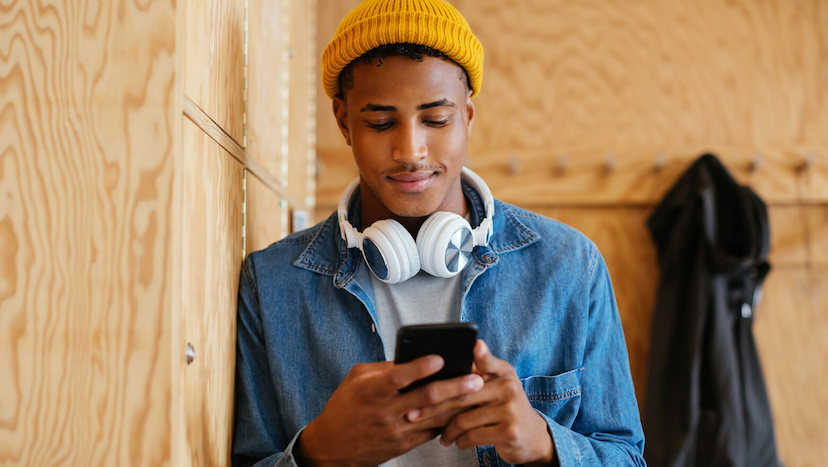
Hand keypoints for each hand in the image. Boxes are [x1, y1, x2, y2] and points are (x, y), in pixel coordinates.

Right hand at [295, 356, 483, 466]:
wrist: (332, 446)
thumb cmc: (345, 405)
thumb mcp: (357, 378)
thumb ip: (385, 368)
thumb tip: (414, 358)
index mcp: (371, 390)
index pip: (399, 376)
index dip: (420, 367)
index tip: (440, 357)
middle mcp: (385, 411)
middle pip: (426, 397)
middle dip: (455, 386)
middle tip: (476, 378)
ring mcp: (395, 430)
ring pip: (434, 416)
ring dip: (458, 403)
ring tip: (477, 391)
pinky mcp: (403, 445)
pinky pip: (431, 430)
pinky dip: (447, 418)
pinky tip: (461, 408)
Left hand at [437, 341, 554, 464]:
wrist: (531, 435)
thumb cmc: (504, 405)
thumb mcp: (497, 384)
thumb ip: (478, 373)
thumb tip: (443, 365)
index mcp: (504, 372)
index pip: (489, 361)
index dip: (482, 354)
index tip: (475, 344)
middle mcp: (509, 388)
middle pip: (462, 395)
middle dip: (434, 406)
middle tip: (414, 414)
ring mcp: (510, 411)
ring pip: (464, 419)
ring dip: (447, 430)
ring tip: (440, 435)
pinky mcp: (509, 432)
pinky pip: (473, 436)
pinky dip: (460, 441)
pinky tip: (455, 441)